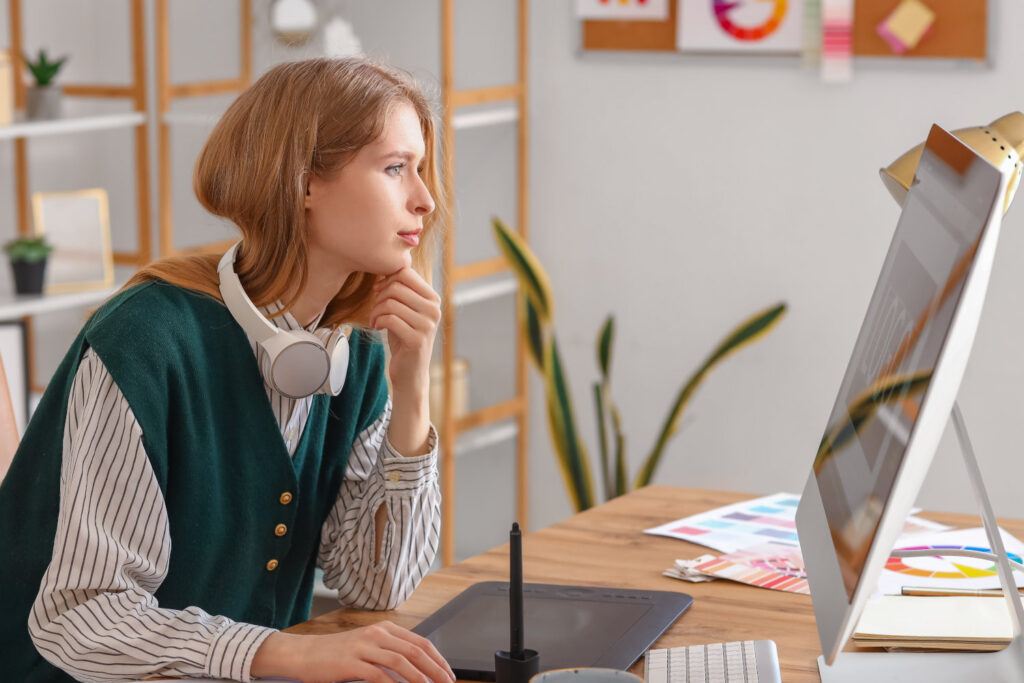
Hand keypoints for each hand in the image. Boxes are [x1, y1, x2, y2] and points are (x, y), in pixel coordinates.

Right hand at [251, 622, 456, 682]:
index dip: (438, 659)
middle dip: (435, 669)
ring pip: (400, 661)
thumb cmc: (337, 654)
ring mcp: (363, 646)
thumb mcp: (367, 646)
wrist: (304, 654)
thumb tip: (418, 667)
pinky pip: (378, 674)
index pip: (420, 642)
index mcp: (384, 629)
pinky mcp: (350, 662)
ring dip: (420, 678)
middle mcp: (376, 634)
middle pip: (415, 650)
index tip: (448, 674)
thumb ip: (390, 651)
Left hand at [370, 266, 440, 397]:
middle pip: (397, 286)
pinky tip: (377, 328)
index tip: (378, 292)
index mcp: (433, 299)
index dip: (387, 280)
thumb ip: (401, 290)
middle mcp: (434, 310)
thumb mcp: (405, 310)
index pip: (406, 273)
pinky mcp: (417, 339)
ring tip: (375, 320)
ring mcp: (427, 325)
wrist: (410, 372)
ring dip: (376, 311)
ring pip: (391, 302)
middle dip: (379, 296)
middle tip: (375, 310)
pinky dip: (378, 321)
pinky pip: (390, 318)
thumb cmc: (404, 337)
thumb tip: (386, 267)